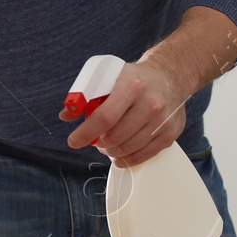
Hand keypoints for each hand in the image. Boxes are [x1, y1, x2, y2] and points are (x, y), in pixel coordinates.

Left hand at [60, 57, 186, 166]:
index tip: (74, 141)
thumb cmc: (134, 79)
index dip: (85, 133)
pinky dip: (128, 159)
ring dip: (112, 152)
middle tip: (95, 141)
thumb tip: (66, 115)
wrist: (169, 76)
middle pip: (115, 137)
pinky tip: (120, 156)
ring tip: (107, 145)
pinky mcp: (170, 132)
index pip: (104, 117)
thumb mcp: (109, 77)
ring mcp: (162, 119)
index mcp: (131, 85)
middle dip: (99, 143)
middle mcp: (150, 103)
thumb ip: (86, 96)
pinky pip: (144, 155)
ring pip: (128, 148)